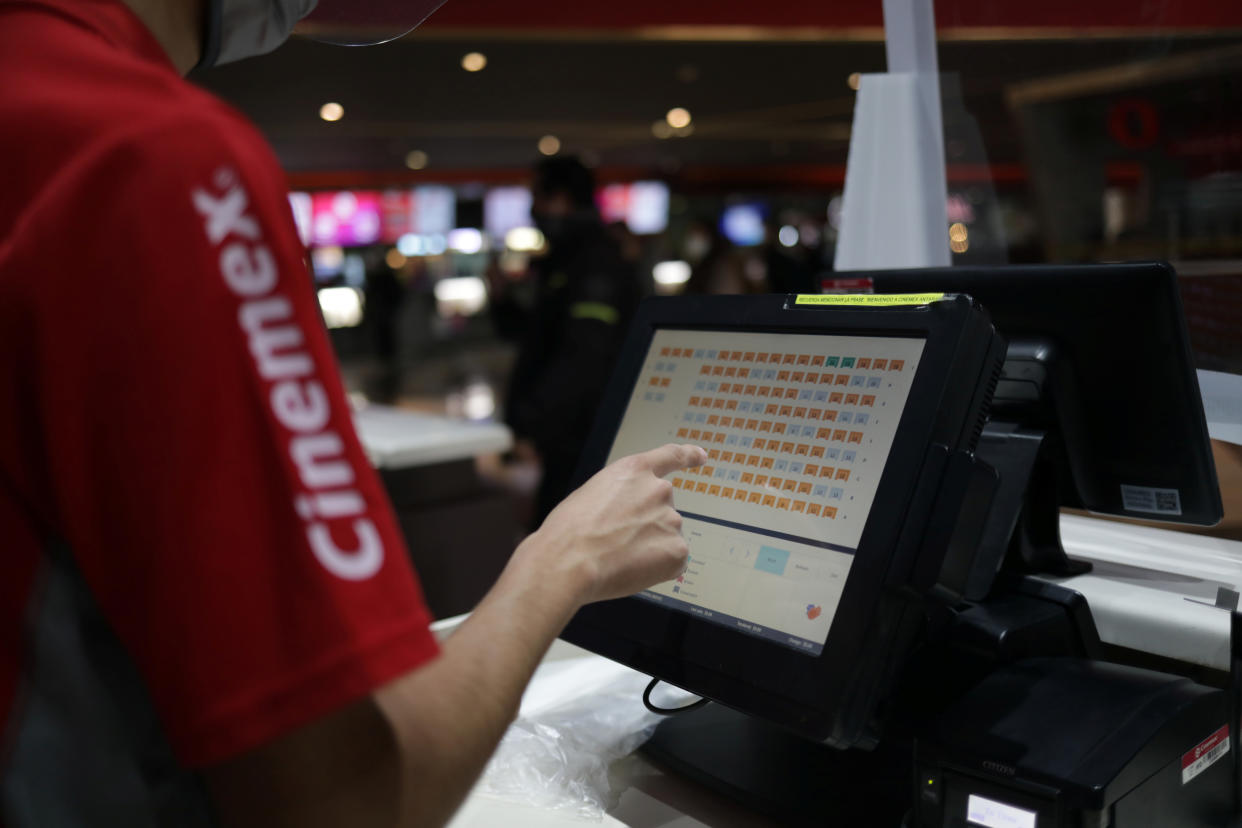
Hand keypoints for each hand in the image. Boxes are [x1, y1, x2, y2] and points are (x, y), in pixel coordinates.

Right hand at [515, 443, 706, 605]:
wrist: (569, 561)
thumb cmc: (569, 531)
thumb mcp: (593, 494)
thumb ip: (622, 496)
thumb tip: (633, 519)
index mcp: (635, 471)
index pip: (671, 456)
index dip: (689, 456)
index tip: (701, 457)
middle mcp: (659, 490)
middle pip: (663, 509)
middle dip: (647, 524)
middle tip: (618, 541)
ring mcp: (671, 520)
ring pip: (666, 536)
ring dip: (649, 547)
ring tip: (618, 556)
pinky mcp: (677, 550)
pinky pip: (673, 561)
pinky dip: (657, 568)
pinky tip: (632, 569)